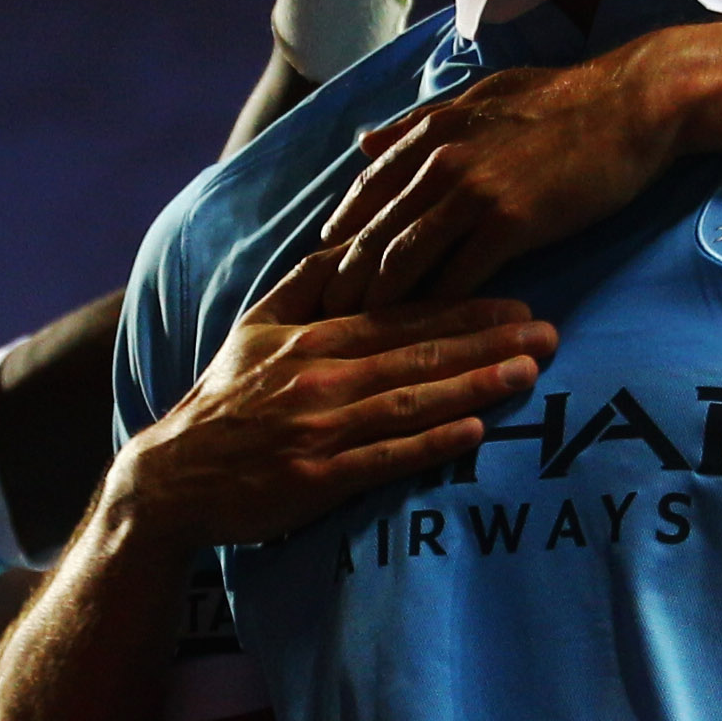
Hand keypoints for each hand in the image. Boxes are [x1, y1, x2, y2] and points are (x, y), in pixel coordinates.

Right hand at [112, 259, 554, 549]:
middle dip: (488, 341)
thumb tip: (350, 240)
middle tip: (550, 332)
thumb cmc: (225, 402)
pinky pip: (384, 459)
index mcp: (310, 338)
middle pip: (417, 353)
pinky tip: (477, 431)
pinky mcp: (315, 480)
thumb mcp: (253, 329)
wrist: (171, 478)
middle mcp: (319, 377)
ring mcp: (318, 429)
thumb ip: (306, 286)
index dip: (464, 307)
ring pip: (409, 400)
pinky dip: (431, 445)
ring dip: (474, 384)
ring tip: (529, 372)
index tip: (519, 301)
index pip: (400, 316)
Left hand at [312, 45, 702, 306]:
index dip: (340, 235)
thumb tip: (364, 142)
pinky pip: (458, 276)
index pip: (366, 191)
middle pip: (375, 232)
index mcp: (432, 130)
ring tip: (363, 334)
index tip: (323, 268)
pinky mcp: (511, 223)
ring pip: (405, 258)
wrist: (631, 105)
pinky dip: (437, 308)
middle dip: (344, 280)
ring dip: (380, 302)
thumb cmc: (563, 99)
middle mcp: (442, 161)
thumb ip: (419, 121)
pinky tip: (427, 335)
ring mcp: (474, 192)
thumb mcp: (480, 95)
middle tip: (324, 319)